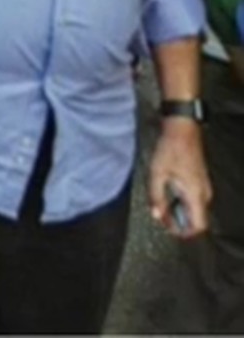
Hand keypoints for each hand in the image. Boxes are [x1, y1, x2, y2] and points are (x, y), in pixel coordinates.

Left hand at [148, 120, 211, 237]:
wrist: (182, 129)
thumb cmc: (170, 149)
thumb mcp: (157, 173)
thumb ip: (156, 196)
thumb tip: (157, 215)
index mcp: (196, 195)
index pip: (199, 226)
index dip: (184, 232)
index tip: (168, 229)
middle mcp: (204, 193)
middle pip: (196, 218)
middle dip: (178, 221)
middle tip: (160, 214)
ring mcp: (204, 186)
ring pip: (195, 208)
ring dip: (179, 210)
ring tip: (161, 202)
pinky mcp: (200, 179)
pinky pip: (194, 198)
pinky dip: (181, 200)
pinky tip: (167, 191)